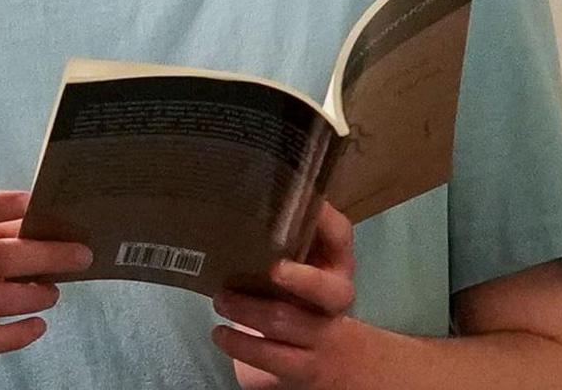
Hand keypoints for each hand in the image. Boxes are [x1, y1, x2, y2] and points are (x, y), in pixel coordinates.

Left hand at [213, 202, 363, 389]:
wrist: (330, 358)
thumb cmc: (304, 297)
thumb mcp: (304, 265)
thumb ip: (287, 237)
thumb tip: (243, 195)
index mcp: (338, 264)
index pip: (341, 235)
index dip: (323, 220)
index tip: (294, 208)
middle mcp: (336, 300)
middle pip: (325, 290)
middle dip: (293, 279)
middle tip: (260, 266)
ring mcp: (322, 336)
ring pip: (285, 321)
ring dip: (246, 309)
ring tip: (220, 299)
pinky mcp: (302, 367)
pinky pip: (271, 358)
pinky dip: (240, 344)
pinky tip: (220, 333)